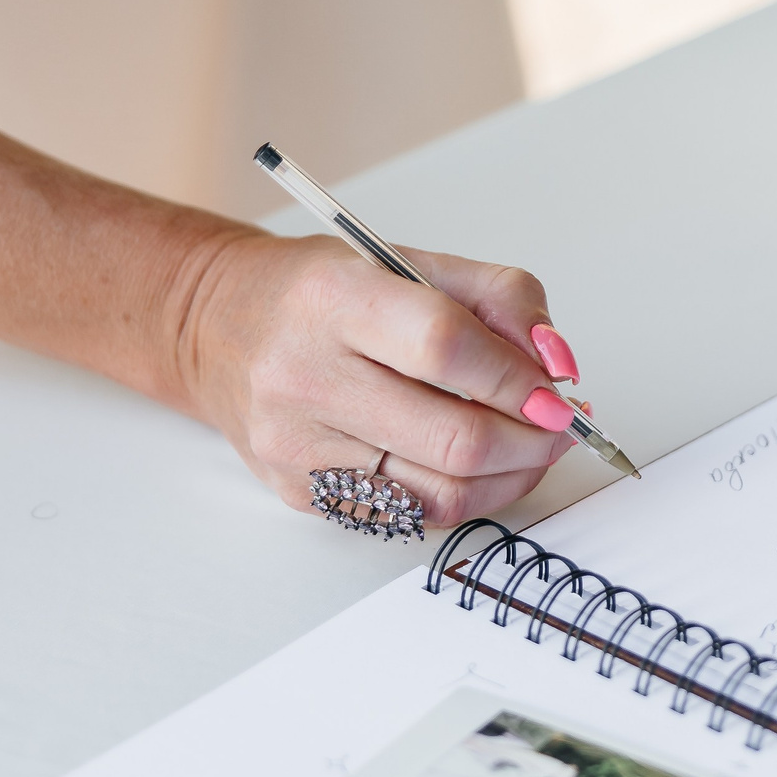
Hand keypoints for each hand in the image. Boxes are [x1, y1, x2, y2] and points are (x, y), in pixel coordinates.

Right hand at [177, 232, 583, 524]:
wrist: (216, 327)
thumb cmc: (317, 293)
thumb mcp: (410, 261)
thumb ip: (499, 299)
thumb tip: (557, 366)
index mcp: (335, 300)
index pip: (448, 347)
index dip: (519, 378)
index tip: (557, 391)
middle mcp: (305, 375)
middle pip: (453, 437)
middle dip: (531, 440)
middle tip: (559, 426)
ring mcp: (296, 444)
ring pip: (440, 492)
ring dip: (509, 477)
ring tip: (529, 448)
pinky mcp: (299, 492)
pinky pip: (409, 514)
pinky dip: (464, 496)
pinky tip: (480, 469)